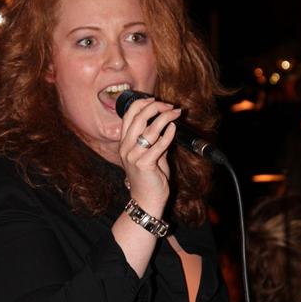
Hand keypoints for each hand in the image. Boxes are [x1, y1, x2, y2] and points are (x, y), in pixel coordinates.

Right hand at [119, 98, 180, 216]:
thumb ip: (156, 139)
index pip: (128, 115)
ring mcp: (133, 155)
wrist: (146, 200)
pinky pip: (159, 144)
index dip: (141, 104)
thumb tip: (167, 123)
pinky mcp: (144, 163)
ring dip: (165, 117)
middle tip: (169, 106)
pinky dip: (168, 134)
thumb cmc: (149, 178)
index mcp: (124, 143)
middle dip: (155, 107)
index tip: (155, 100)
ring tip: (176, 113)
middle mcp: (126, 147)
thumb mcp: (151, 155)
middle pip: (138, 117)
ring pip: (149, 128)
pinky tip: (174, 128)